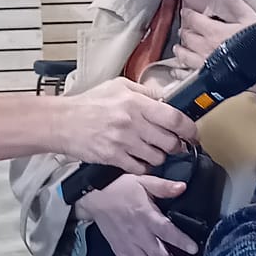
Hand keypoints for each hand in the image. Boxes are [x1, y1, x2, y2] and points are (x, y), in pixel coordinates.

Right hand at [57, 78, 192, 171]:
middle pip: (170, 142)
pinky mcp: (114, 158)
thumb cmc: (90, 103)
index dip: (189, 129)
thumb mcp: (118, 86)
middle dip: (176, 145)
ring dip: (160, 156)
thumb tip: (167, 98)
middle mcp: (132, 123)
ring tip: (153, 150)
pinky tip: (139, 159)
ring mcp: (123, 143)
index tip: (193, 134)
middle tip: (174, 144)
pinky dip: (144, 166)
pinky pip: (140, 169)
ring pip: (157, 157)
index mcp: (136, 103)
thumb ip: (145, 92)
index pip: (174, 119)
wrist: (62, 122)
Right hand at [76, 173, 198, 255]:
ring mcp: (127, 245)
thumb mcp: (143, 181)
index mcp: (146, 216)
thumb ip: (163, 186)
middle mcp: (138, 234)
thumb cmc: (120, 187)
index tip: (194, 250)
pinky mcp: (118, 250)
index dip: (180, 241)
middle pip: (158, 255)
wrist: (93, 195)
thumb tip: (183, 186)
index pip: (166, 231)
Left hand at [174, 0, 255, 104]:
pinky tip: (178, 69)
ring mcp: (203, 64)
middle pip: (187, 36)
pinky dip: (179, 71)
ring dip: (180, 49)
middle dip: (185, 30)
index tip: (186, 12)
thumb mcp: (250, 19)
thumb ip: (236, 5)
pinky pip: (186, 74)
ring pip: (183, 55)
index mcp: (213, 32)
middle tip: (185, 28)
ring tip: (179, 47)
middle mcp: (204, 48)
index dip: (188, 14)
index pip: (193, 19)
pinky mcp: (205, 78)